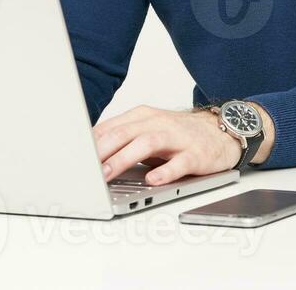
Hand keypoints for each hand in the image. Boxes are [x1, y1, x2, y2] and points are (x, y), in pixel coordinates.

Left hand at [93, 105, 241, 184]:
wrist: (222, 131)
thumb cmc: (179, 134)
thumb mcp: (149, 129)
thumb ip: (122, 137)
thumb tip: (89, 151)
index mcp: (144, 116)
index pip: (111, 127)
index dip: (90, 142)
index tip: (73, 157)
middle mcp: (159, 123)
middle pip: (125, 133)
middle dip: (102, 151)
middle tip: (84, 169)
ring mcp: (178, 137)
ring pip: (148, 143)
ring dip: (124, 158)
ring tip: (108, 174)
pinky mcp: (196, 153)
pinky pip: (180, 162)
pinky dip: (166, 171)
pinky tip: (154, 179)